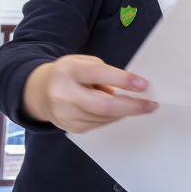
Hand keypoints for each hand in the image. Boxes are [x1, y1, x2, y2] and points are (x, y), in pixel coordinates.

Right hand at [23, 54, 156, 132]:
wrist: (39, 92)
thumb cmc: (70, 74)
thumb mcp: (83, 63)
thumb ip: (105, 73)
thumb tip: (132, 88)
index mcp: (68, 71)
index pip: (97, 74)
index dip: (122, 80)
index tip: (143, 85)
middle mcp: (63, 93)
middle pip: (102, 105)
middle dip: (131, 106)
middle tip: (151, 105)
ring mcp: (65, 114)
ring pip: (104, 117)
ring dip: (125, 112)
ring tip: (137, 104)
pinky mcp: (70, 127)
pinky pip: (99, 124)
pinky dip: (113, 117)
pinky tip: (119, 111)